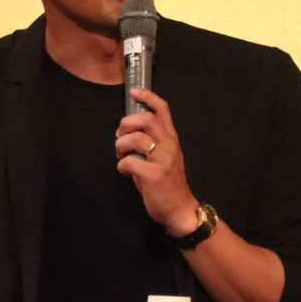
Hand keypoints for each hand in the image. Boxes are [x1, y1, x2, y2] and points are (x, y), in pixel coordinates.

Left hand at [115, 87, 198, 235]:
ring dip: (120, 146)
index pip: (163, 109)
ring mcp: (162, 159)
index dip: (147, 97)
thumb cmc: (168, 183)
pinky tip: (126, 172)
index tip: (134, 92)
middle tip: (120, 137)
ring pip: (135, 139)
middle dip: (126, 125)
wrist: (180, 209)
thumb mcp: (164, 157)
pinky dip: (122, 166)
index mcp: (171, 139)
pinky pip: (129, 162)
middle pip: (145, 119)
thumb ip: (152, 142)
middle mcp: (169, 145)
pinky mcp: (153, 175)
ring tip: (121, 156)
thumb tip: (128, 133)